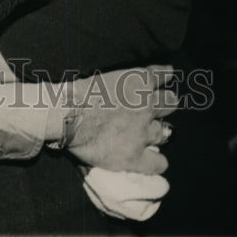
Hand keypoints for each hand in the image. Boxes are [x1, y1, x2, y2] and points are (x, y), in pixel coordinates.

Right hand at [61, 64, 178, 175]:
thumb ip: (127, 76)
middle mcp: (147, 106)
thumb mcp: (106, 75)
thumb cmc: (80, 91)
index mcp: (139, 81)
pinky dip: (157, 161)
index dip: (163, 77)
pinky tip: (152, 159)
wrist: (67, 114)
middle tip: (156, 108)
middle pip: (169, 103)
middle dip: (165, 104)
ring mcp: (143, 133)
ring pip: (165, 132)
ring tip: (149, 133)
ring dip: (158, 131)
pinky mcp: (135, 157)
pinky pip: (158, 163)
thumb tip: (151, 73)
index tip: (165, 77)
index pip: (161, 75)